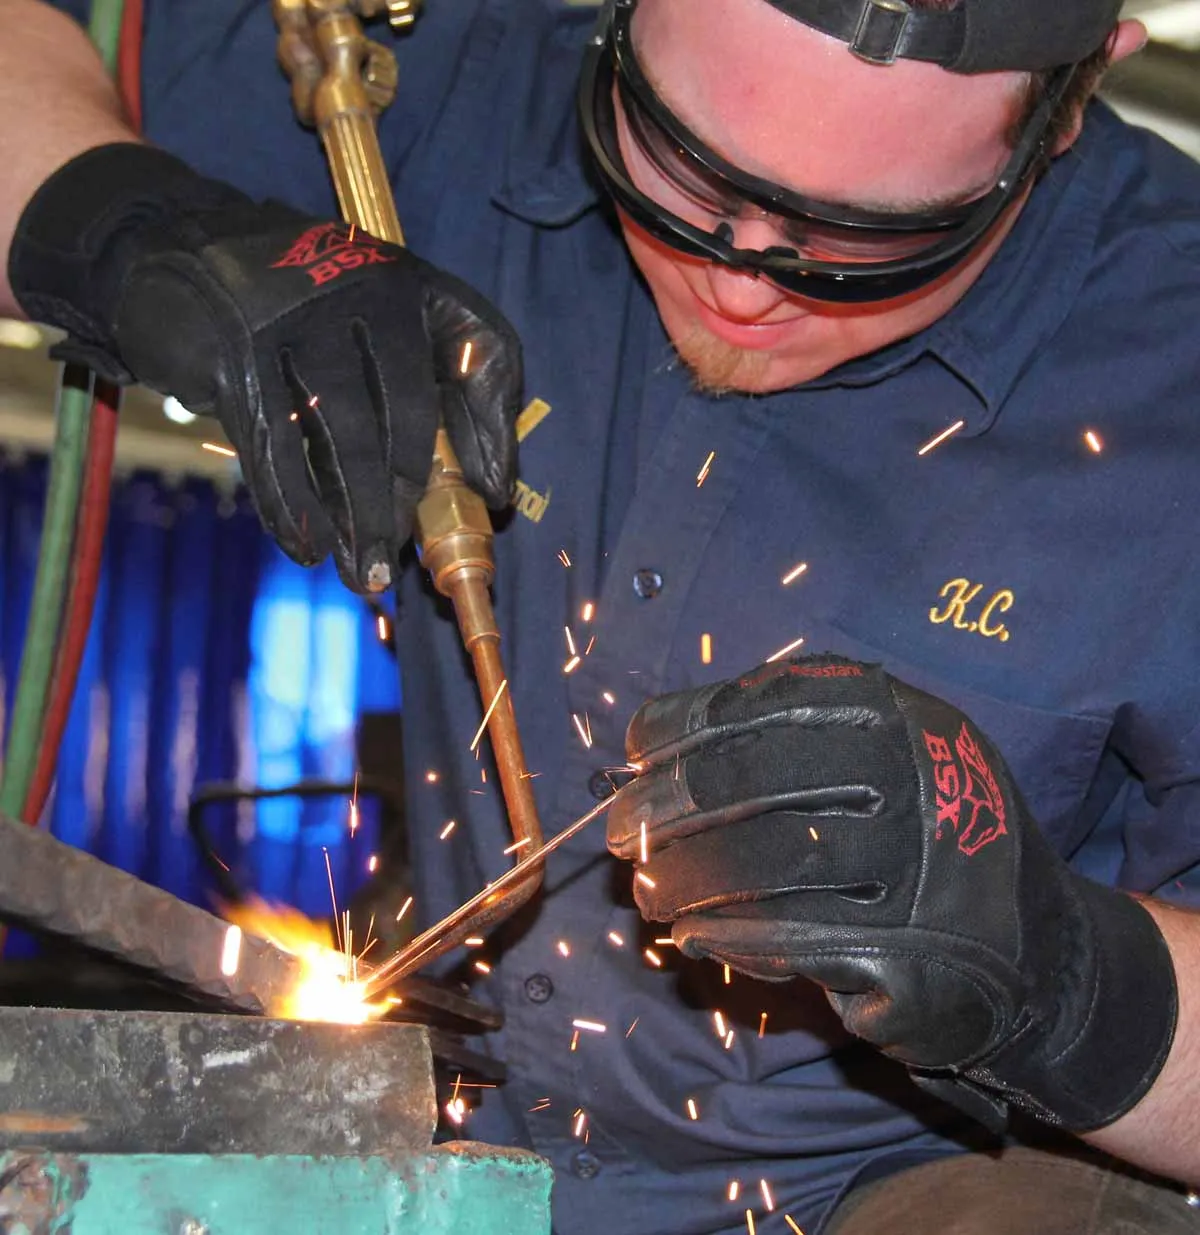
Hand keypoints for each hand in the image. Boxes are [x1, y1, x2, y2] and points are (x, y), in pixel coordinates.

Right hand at [9, 144, 520, 591]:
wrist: (168, 245)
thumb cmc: (291, 314)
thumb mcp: (365, 328)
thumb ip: (425, 388)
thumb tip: (483, 491)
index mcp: (410, 282)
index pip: (484, 348)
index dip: (495, 429)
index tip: (490, 497)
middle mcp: (362, 288)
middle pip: (409, 407)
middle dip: (409, 494)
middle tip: (402, 551)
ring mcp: (295, 315)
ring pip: (343, 432)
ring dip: (359, 514)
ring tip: (364, 571)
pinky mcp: (233, 347)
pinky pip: (274, 444)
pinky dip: (292, 505)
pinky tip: (306, 544)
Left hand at [608, 654, 1176, 1131]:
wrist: (1039, 951)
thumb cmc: (930, 837)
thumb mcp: (888, 755)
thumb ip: (790, 739)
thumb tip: (652, 747)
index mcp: (896, 714)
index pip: (762, 703)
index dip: (682, 727)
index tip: (635, 752)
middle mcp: (910, 779)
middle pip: (751, 779)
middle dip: (667, 806)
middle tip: (619, 833)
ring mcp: (913, 868)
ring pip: (764, 861)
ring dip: (685, 877)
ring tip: (648, 890)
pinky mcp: (908, 954)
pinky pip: (789, 939)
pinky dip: (728, 935)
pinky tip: (696, 935)